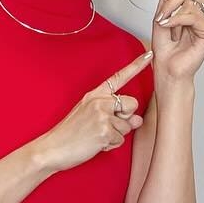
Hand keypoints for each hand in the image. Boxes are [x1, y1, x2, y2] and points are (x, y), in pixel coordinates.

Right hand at [39, 47, 151, 169]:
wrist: (53, 148)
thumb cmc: (71, 134)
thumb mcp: (92, 118)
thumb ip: (116, 115)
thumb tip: (137, 120)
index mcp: (95, 94)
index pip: (119, 77)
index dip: (136, 65)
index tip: (150, 54)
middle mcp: (100, 101)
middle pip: (132, 104)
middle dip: (125, 117)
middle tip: (105, 126)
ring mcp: (102, 115)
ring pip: (127, 126)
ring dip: (116, 135)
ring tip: (96, 136)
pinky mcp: (105, 130)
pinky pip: (120, 140)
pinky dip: (110, 145)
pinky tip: (95, 144)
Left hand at [151, 0, 203, 80]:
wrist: (167, 68)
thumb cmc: (165, 49)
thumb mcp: (160, 17)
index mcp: (192, 13)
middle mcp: (201, 18)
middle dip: (169, 4)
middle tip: (164, 20)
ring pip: (188, 4)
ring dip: (172, 15)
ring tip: (169, 29)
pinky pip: (192, 16)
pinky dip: (178, 21)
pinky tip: (174, 31)